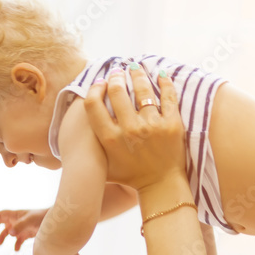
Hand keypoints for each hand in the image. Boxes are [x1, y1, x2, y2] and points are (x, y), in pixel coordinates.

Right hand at [0, 208, 48, 250]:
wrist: (57, 221)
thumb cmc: (43, 217)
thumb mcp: (31, 220)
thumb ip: (20, 226)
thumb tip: (10, 233)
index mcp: (15, 215)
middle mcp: (17, 221)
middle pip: (1, 223)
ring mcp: (22, 228)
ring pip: (8, 232)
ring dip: (2, 238)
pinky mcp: (28, 234)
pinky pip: (18, 240)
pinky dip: (16, 245)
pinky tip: (16, 250)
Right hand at [84, 64, 185, 192]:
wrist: (160, 186)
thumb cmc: (130, 175)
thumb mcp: (104, 162)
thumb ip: (93, 142)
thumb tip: (82, 119)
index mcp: (109, 139)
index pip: (93, 103)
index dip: (95, 88)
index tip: (100, 83)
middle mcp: (130, 130)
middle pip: (117, 91)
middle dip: (116, 76)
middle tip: (118, 71)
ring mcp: (152, 126)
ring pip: (143, 89)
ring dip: (137, 74)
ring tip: (135, 68)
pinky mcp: (172, 125)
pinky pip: (168, 96)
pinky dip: (164, 82)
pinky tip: (160, 75)